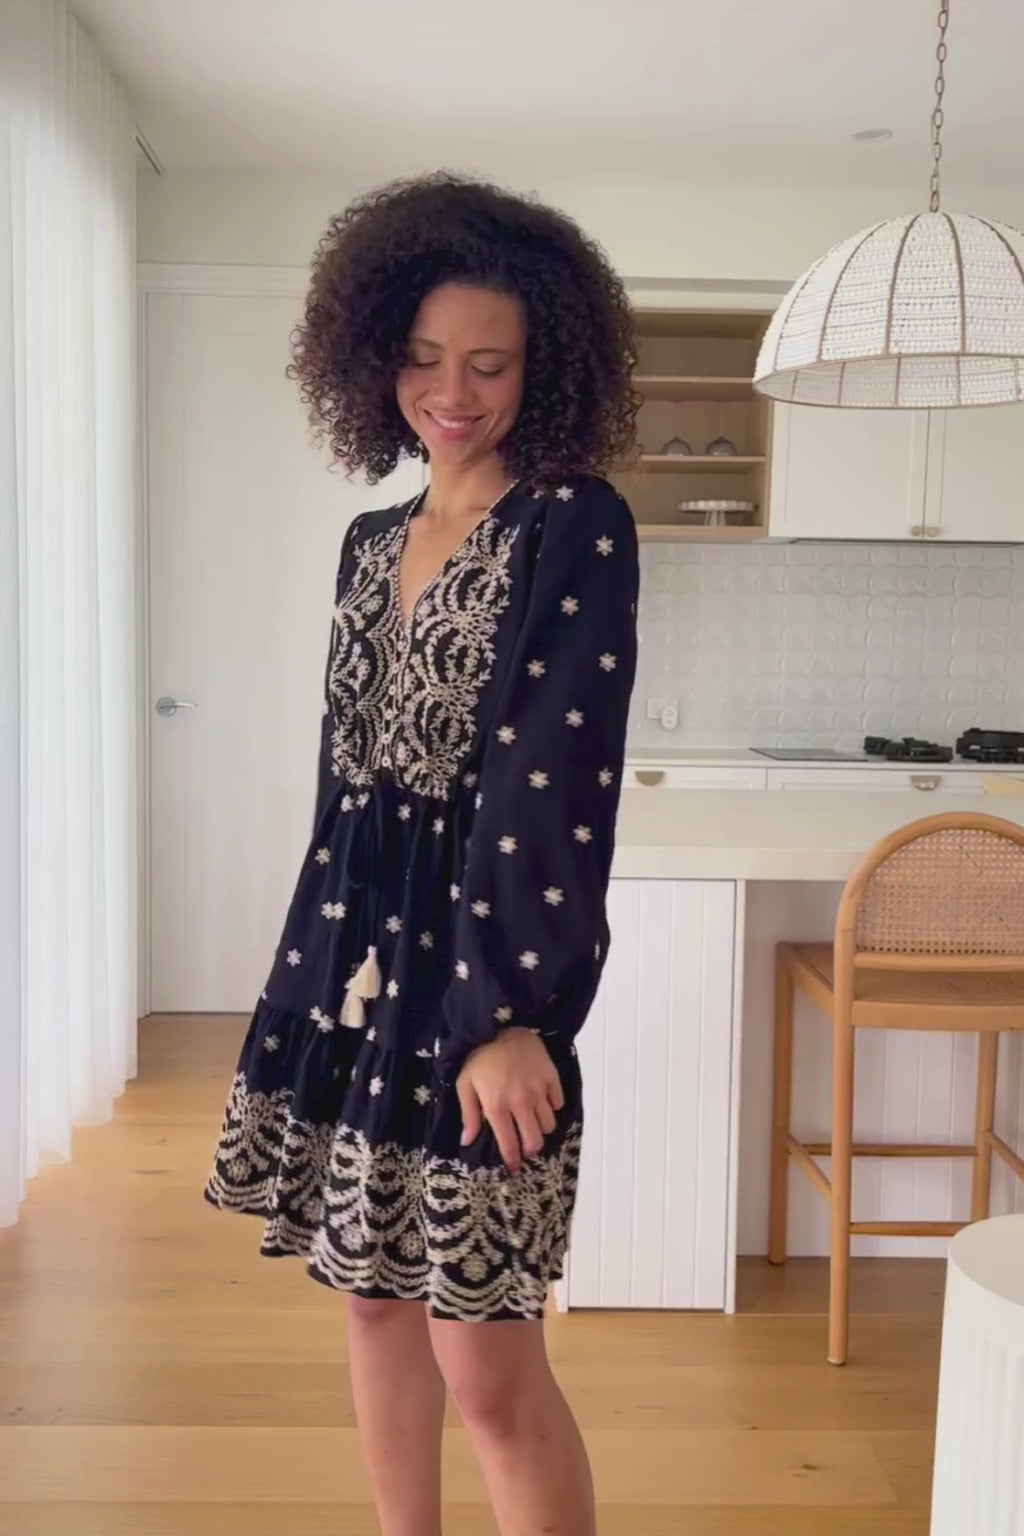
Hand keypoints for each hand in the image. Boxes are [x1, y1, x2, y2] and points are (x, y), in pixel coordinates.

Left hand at [456, 1028, 564, 1172]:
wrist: (499, 1023)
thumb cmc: (478, 1056)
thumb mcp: (464, 1084)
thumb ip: (468, 1114)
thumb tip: (467, 1141)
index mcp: (497, 1106)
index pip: (509, 1144)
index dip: (513, 1159)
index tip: (513, 1166)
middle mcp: (521, 1102)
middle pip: (535, 1140)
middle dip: (530, 1148)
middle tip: (525, 1145)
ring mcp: (538, 1090)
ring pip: (549, 1124)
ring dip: (541, 1128)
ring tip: (532, 1122)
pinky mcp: (551, 1077)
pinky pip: (558, 1102)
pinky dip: (551, 1107)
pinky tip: (542, 1102)